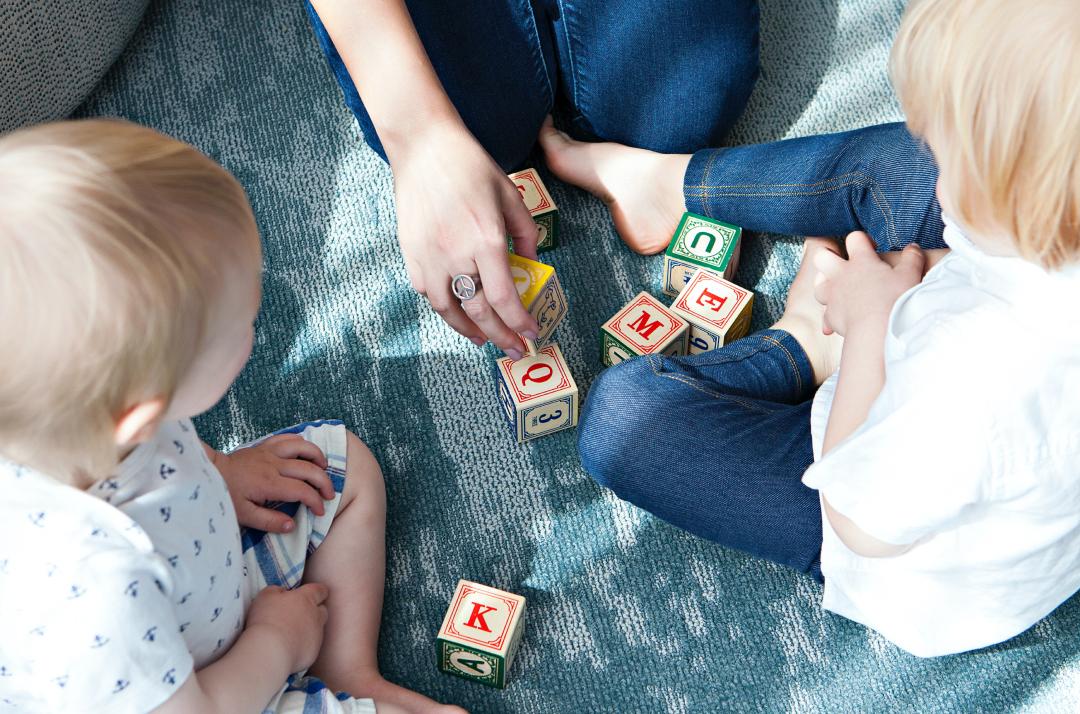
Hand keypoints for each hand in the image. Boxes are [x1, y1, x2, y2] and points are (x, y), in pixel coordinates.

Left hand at [209, 434, 333, 532]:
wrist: (209, 472)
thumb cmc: (226, 495)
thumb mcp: (244, 515)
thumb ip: (269, 521)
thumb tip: (292, 525)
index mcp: (269, 484)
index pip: (302, 491)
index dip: (316, 502)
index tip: (319, 511)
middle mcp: (273, 465)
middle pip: (309, 469)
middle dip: (324, 482)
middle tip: (329, 495)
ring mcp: (270, 452)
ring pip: (302, 447)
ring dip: (318, 456)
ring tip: (324, 468)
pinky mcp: (265, 445)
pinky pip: (288, 437)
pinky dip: (302, 442)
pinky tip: (307, 452)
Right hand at [245, 583, 328, 673]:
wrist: (271, 650)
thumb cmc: (266, 619)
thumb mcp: (266, 595)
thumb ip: (277, 591)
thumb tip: (281, 592)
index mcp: (306, 599)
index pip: (320, 590)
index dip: (317, 591)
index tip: (314, 593)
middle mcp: (316, 616)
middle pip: (322, 610)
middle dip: (315, 611)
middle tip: (300, 614)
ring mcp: (317, 635)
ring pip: (318, 630)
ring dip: (308, 630)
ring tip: (292, 634)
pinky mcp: (313, 653)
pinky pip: (311, 647)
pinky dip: (303, 646)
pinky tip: (289, 648)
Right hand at [389, 119, 540, 358]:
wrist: (423, 147)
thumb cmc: (471, 166)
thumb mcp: (511, 196)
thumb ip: (526, 235)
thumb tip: (532, 266)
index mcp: (486, 239)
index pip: (505, 298)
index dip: (519, 323)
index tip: (531, 335)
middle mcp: (456, 254)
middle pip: (480, 312)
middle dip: (501, 337)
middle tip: (515, 350)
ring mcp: (429, 257)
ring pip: (449, 311)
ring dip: (469, 331)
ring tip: (485, 338)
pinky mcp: (411, 254)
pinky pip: (429, 294)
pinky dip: (446, 309)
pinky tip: (458, 312)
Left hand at [813, 231, 924, 336]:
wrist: (877, 330)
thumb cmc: (895, 300)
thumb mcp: (910, 275)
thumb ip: (912, 258)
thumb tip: (913, 247)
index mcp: (861, 261)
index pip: (854, 238)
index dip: (862, 240)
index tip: (872, 249)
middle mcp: (841, 275)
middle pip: (821, 256)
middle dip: (828, 256)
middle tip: (842, 263)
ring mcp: (833, 295)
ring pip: (817, 284)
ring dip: (825, 285)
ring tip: (837, 289)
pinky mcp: (830, 316)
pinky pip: (824, 315)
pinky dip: (829, 317)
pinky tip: (836, 322)